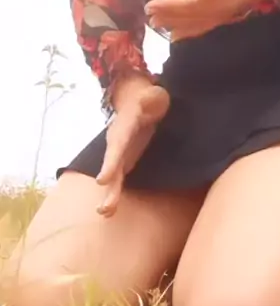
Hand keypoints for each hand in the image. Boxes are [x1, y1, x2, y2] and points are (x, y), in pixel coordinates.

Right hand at [96, 82, 169, 216]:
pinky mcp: (125, 160)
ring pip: (113, 175)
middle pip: (112, 165)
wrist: (134, 98)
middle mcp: (117, 142)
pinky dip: (114, 193)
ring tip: (105, 212)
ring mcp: (120, 152)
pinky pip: (118, 178)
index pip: (118, 145)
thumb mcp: (151, 94)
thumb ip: (151, 96)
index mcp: (124, 126)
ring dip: (110, 193)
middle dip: (109, 186)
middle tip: (104, 207)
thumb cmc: (146, 97)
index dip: (111, 163)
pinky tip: (110, 211)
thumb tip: (152, 96)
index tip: (102, 180)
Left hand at [144, 0, 279, 40]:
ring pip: (195, 21)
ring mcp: (222, 13)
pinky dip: (188, 33)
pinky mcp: (222, 19)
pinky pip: (203, 28)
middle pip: (193, 8)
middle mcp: (222, 2)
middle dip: (170, 9)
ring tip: (153, 22)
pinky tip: (172, 37)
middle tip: (149, 8)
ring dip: (173, 22)